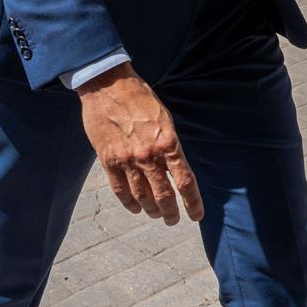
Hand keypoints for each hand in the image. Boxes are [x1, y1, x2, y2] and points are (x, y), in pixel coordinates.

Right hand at [78, 64, 203, 224]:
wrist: (108, 86)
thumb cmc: (140, 98)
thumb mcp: (164, 118)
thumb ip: (169, 145)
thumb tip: (174, 169)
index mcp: (168, 142)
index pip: (185, 181)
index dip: (193, 202)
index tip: (197, 215)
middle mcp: (149, 155)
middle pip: (164, 196)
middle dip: (171, 212)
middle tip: (173, 219)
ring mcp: (127, 160)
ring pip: (142, 198)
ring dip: (151, 211)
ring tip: (156, 214)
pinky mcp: (108, 161)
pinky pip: (121, 191)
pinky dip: (129, 203)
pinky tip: (135, 208)